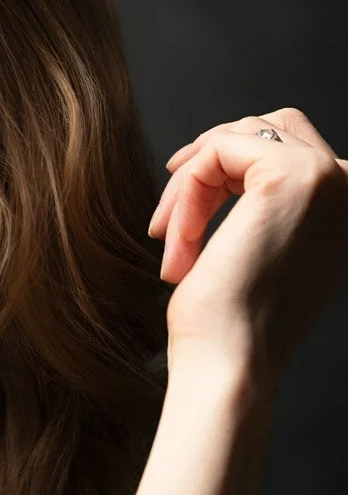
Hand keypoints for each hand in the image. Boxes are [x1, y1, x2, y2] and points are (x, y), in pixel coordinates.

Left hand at [147, 107, 347, 388]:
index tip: (178, 211)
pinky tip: (177, 241)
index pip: (287, 149)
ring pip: (236, 137)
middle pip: (265, 130)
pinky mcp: (290, 176)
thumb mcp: (260, 250)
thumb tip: (224, 156)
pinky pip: (216, 151)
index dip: (222, 169)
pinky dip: (185, 192)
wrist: (231, 364)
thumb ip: (265, 204)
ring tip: (170, 241)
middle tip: (166, 223)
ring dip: (190, 187)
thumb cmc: (232, 324)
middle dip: (205, 168)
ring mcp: (327, 179)